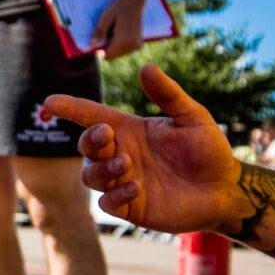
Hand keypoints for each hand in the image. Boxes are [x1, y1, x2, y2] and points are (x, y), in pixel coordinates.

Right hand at [41, 65, 243, 232]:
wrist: (224, 190)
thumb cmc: (209, 151)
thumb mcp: (191, 117)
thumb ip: (168, 94)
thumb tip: (146, 66)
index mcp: (130, 130)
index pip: (91, 116)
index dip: (70, 109)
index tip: (49, 103)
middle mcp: (121, 154)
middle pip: (85, 147)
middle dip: (90, 140)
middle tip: (108, 136)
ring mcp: (123, 182)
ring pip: (90, 176)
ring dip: (102, 169)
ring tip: (126, 164)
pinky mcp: (130, 207)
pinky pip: (107, 203)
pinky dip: (115, 195)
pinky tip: (136, 188)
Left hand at [88, 0, 142, 58]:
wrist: (134, 1)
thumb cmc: (118, 8)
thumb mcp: (106, 18)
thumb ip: (99, 32)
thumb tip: (92, 45)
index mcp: (123, 40)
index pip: (108, 55)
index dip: (100, 52)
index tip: (97, 45)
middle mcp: (131, 45)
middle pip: (113, 57)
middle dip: (107, 50)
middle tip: (106, 36)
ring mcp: (136, 45)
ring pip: (120, 54)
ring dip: (114, 49)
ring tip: (114, 33)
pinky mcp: (139, 43)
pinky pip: (126, 51)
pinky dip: (121, 46)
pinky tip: (120, 35)